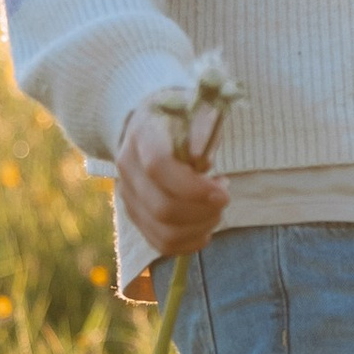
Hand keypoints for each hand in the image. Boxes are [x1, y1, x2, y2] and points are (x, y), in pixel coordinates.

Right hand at [115, 101, 231, 258]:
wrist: (150, 124)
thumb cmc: (182, 117)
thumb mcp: (196, 110)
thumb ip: (203, 130)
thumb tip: (202, 163)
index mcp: (143, 135)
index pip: (159, 168)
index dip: (194, 187)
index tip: (223, 189)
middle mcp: (127, 167)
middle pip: (163, 208)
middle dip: (205, 211)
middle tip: (225, 196)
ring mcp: (127, 194)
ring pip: (164, 232)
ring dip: (201, 228)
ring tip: (216, 208)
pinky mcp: (135, 214)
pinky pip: (162, 243)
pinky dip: (191, 242)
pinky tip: (206, 226)